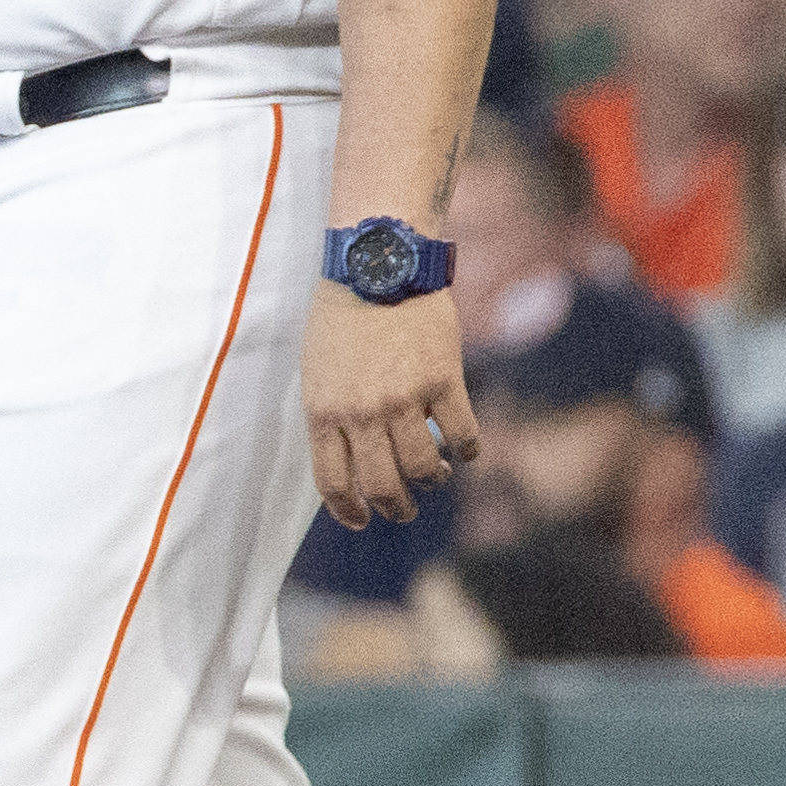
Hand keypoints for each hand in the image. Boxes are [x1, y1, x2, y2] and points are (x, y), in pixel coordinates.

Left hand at [305, 286, 477, 527]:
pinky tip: (465, 449)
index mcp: (322, 411)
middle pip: (380, 486)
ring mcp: (403, 398)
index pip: (332, 482)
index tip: (362, 520)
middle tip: (403, 509)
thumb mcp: (317, 370)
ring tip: (434, 474)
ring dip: (431, 480)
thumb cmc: (341, 317)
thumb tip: (346, 458)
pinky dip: (467, 450)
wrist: (377, 266)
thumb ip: (329, 414)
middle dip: (394, 508)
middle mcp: (360, 412)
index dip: (348, 511)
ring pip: (423, 469)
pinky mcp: (443, 380)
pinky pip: (463, 435)